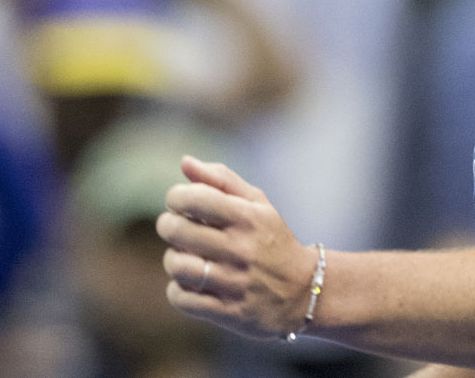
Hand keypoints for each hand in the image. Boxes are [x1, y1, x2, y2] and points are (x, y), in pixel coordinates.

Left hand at [156, 155, 317, 339]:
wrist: (305, 292)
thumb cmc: (272, 241)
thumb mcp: (257, 204)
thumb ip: (221, 179)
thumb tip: (184, 162)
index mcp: (247, 217)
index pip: (194, 197)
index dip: (175, 197)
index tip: (179, 204)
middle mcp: (241, 249)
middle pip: (177, 230)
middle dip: (168, 226)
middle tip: (176, 229)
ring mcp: (235, 283)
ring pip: (176, 266)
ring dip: (173, 260)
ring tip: (184, 258)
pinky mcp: (229, 313)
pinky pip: (182, 299)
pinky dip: (178, 291)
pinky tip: (191, 284)